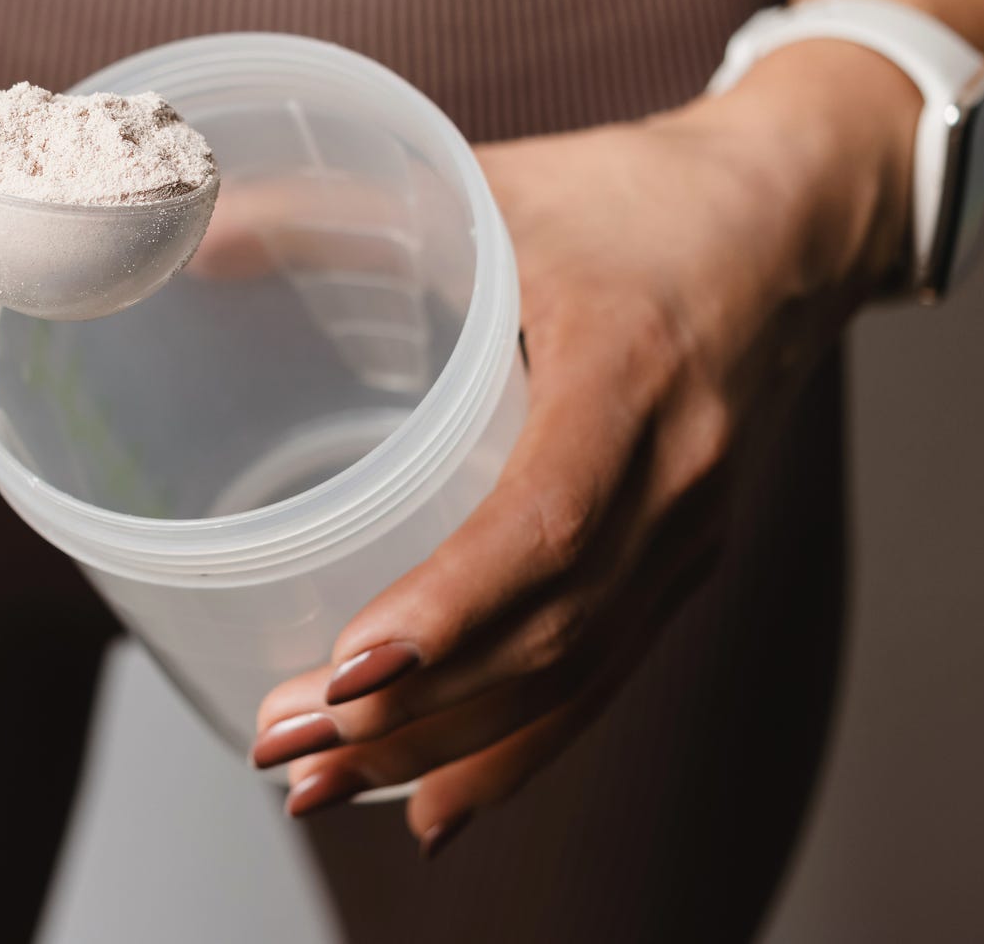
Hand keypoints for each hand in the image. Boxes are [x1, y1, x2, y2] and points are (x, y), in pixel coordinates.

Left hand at [247, 41, 919, 854]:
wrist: (792, 221)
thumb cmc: (631, 196)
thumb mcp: (491, 181)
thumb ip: (339, 207)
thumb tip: (192, 237)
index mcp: (630, 368)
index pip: (548, 517)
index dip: (452, 603)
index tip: (351, 667)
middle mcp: (674, 472)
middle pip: (551, 626)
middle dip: (415, 705)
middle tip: (282, 742)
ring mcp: (689, 532)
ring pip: (574, 672)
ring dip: (446, 743)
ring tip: (318, 783)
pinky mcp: (683, 562)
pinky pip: (604, 677)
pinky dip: (519, 748)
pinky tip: (433, 802)